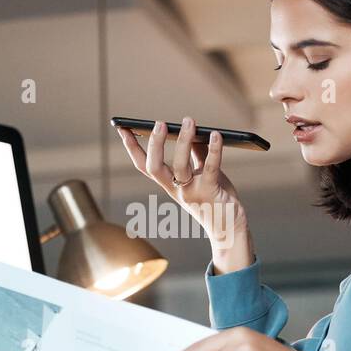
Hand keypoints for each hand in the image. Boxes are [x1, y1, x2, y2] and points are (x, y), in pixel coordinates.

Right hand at [117, 117, 249, 253]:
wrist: (229, 229)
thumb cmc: (216, 199)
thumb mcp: (202, 175)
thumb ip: (197, 154)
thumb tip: (192, 130)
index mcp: (170, 184)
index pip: (144, 166)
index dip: (132, 148)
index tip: (122, 129)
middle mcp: (176, 189)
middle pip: (154, 167)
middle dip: (154, 145)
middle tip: (159, 123)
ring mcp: (191, 192)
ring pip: (180, 166)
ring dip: (183, 141)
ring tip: (189, 121)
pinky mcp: (209, 192)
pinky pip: (209, 168)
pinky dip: (214, 150)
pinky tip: (216, 135)